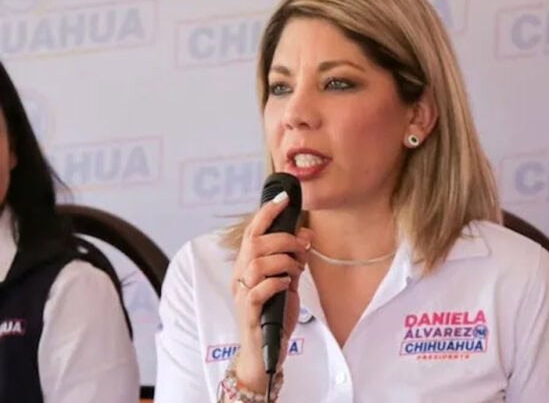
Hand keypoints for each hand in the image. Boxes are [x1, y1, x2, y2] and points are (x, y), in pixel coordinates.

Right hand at [230, 192, 311, 392]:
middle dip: (283, 239)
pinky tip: (287, 285)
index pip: (253, 232)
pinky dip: (276, 282)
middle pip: (255, 244)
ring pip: (256, 264)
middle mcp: (240, 277)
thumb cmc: (274, 315)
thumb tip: (306, 235)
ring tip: (296, 269)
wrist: (264, 353)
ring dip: (283, 261)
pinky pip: (258, 291)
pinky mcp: (250, 313)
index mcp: (247, 266)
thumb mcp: (287, 282)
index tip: (283, 198)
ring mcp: (242, 295)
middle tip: (302, 247)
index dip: (266, 213)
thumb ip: (293, 259)